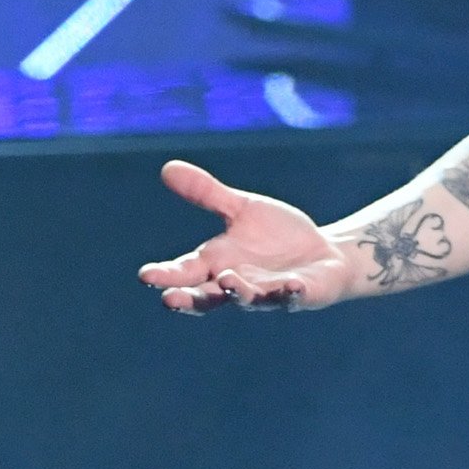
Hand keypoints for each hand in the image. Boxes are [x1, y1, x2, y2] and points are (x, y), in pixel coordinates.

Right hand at [138, 159, 354, 312]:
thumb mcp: (241, 209)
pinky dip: (290, 293)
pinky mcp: (299, 295)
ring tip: (227, 280)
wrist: (323, 252)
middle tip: (169, 299)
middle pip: (207, 297)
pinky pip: (293, 297)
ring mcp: (268, 293)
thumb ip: (207, 194)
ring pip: (248, 298)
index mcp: (218, 263)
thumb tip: (167, 168)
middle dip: (189, 299)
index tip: (145, 275)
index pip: (186, 273)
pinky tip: (291, 285)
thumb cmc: (277, 235)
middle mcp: (238, 284)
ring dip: (237, 291)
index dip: (166, 276)